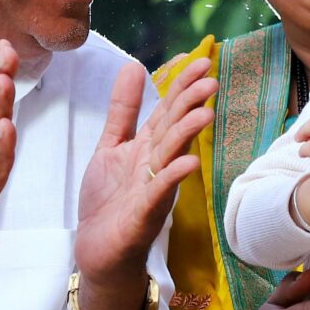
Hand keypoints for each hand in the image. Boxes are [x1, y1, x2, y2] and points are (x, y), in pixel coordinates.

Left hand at [72, 59, 215, 309]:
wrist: (98, 251)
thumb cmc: (108, 201)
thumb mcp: (111, 147)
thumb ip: (123, 110)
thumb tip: (133, 66)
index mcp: (147, 147)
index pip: (168, 109)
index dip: (182, 84)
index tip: (200, 58)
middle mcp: (156, 165)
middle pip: (174, 129)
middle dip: (191, 105)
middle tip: (211, 80)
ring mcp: (153, 190)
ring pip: (172, 158)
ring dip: (187, 136)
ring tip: (204, 114)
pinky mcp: (144, 216)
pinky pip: (159, 194)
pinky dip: (173, 178)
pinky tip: (188, 165)